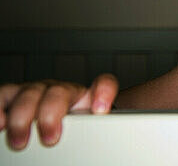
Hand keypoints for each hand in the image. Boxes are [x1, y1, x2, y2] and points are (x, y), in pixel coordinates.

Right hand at [0, 74, 117, 149]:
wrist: (51, 129)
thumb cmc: (69, 132)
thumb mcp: (83, 133)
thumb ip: (90, 137)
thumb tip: (95, 155)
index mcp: (84, 98)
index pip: (103, 84)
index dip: (104, 92)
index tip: (101, 110)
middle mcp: (60, 92)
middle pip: (59, 92)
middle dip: (53, 114)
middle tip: (50, 140)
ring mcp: (35, 92)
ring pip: (30, 94)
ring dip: (23, 117)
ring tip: (20, 142)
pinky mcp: (10, 98)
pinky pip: (3, 97)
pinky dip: (0, 109)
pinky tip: (0, 124)